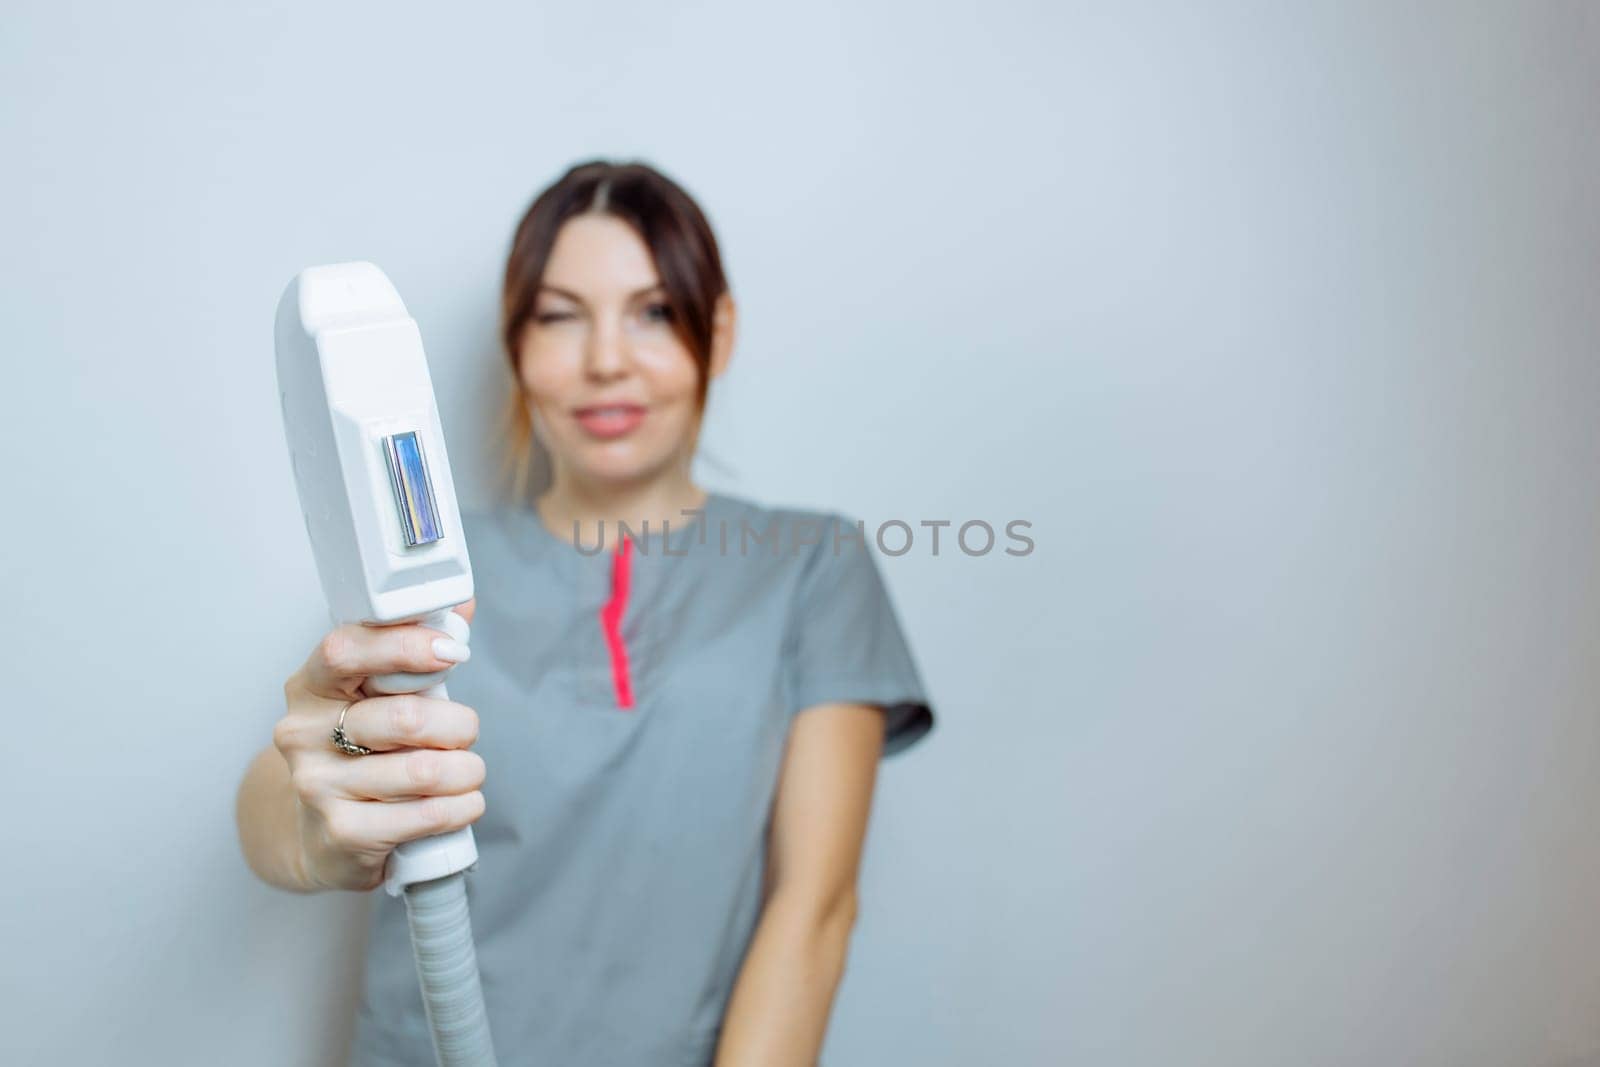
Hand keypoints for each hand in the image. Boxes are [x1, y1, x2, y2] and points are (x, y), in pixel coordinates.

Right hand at [274, 600, 484, 891]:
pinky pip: (426, 815)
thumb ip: (415, 648)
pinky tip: (462, 803)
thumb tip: (459, 601)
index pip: (345, 651)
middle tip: (464, 732)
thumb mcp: (376, 696)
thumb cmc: (360, 752)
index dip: (405, 647)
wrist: (323, 836)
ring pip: (424, 770)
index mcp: (312, 687)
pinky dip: (462, 807)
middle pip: (404, 717)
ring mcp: (317, 786)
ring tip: (467, 772)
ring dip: (467, 770)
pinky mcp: (342, 833)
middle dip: (458, 725)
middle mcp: (303, 734)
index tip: (451, 652)